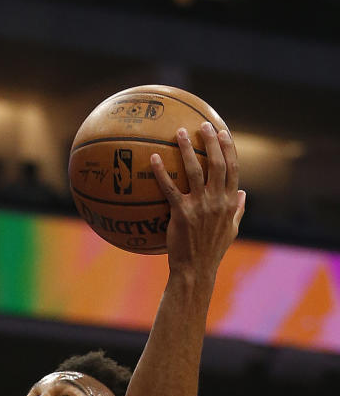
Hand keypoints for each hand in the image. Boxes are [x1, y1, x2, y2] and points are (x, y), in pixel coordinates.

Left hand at [151, 121, 245, 276]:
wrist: (195, 270)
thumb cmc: (211, 251)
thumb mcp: (231, 230)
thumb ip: (238, 210)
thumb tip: (244, 192)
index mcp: (229, 202)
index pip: (233, 168)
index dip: (228, 148)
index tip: (223, 131)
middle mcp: (217, 201)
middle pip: (217, 163)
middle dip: (211, 141)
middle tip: (202, 124)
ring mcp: (200, 206)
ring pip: (195, 170)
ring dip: (187, 149)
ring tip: (179, 132)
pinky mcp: (181, 214)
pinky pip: (170, 188)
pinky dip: (162, 172)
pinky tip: (153, 159)